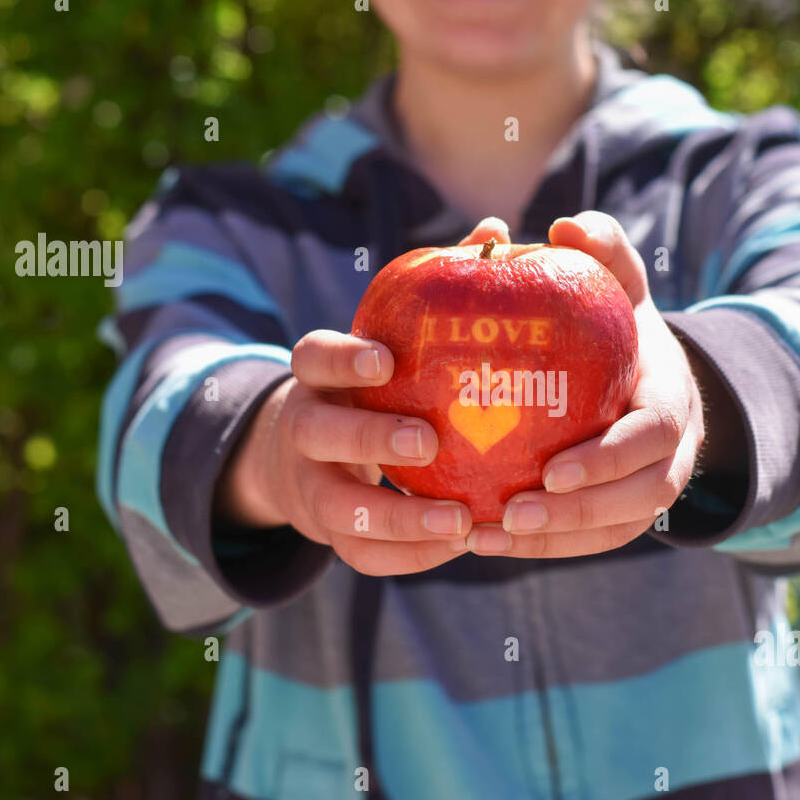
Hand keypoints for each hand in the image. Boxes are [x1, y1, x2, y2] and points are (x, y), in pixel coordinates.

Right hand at [215, 330, 474, 575]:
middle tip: (429, 441)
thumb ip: (433, 305)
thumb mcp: (383, 350)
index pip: (313, 356)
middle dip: (370, 438)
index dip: (343, 359)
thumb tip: (495, 242)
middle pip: (317, 432)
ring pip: (337, 507)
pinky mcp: (329, 532)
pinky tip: (460, 546)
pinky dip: (410, 556)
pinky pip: (361, 553)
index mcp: (318, 377)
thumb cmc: (375, 390)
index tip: (385, 360)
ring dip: (399, 517)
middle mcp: (304, 428)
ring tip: (459, 520)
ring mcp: (312, 484)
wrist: (309, 460)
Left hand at [466, 212, 707, 557]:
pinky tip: (483, 542)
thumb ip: (603, 249)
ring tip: (486, 537)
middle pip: (637, 498)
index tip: (550, 470)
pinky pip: (589, 543)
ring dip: (551, 540)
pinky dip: (542, 547)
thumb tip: (564, 224)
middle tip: (510, 512)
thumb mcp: (621, 283)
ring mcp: (650, 492)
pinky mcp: (624, 516)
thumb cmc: (621, 324)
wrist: (648, 375)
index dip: (607, 459)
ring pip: (612, 531)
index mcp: (670, 400)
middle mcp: (671, 455)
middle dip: (577, 514)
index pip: (651, 437)